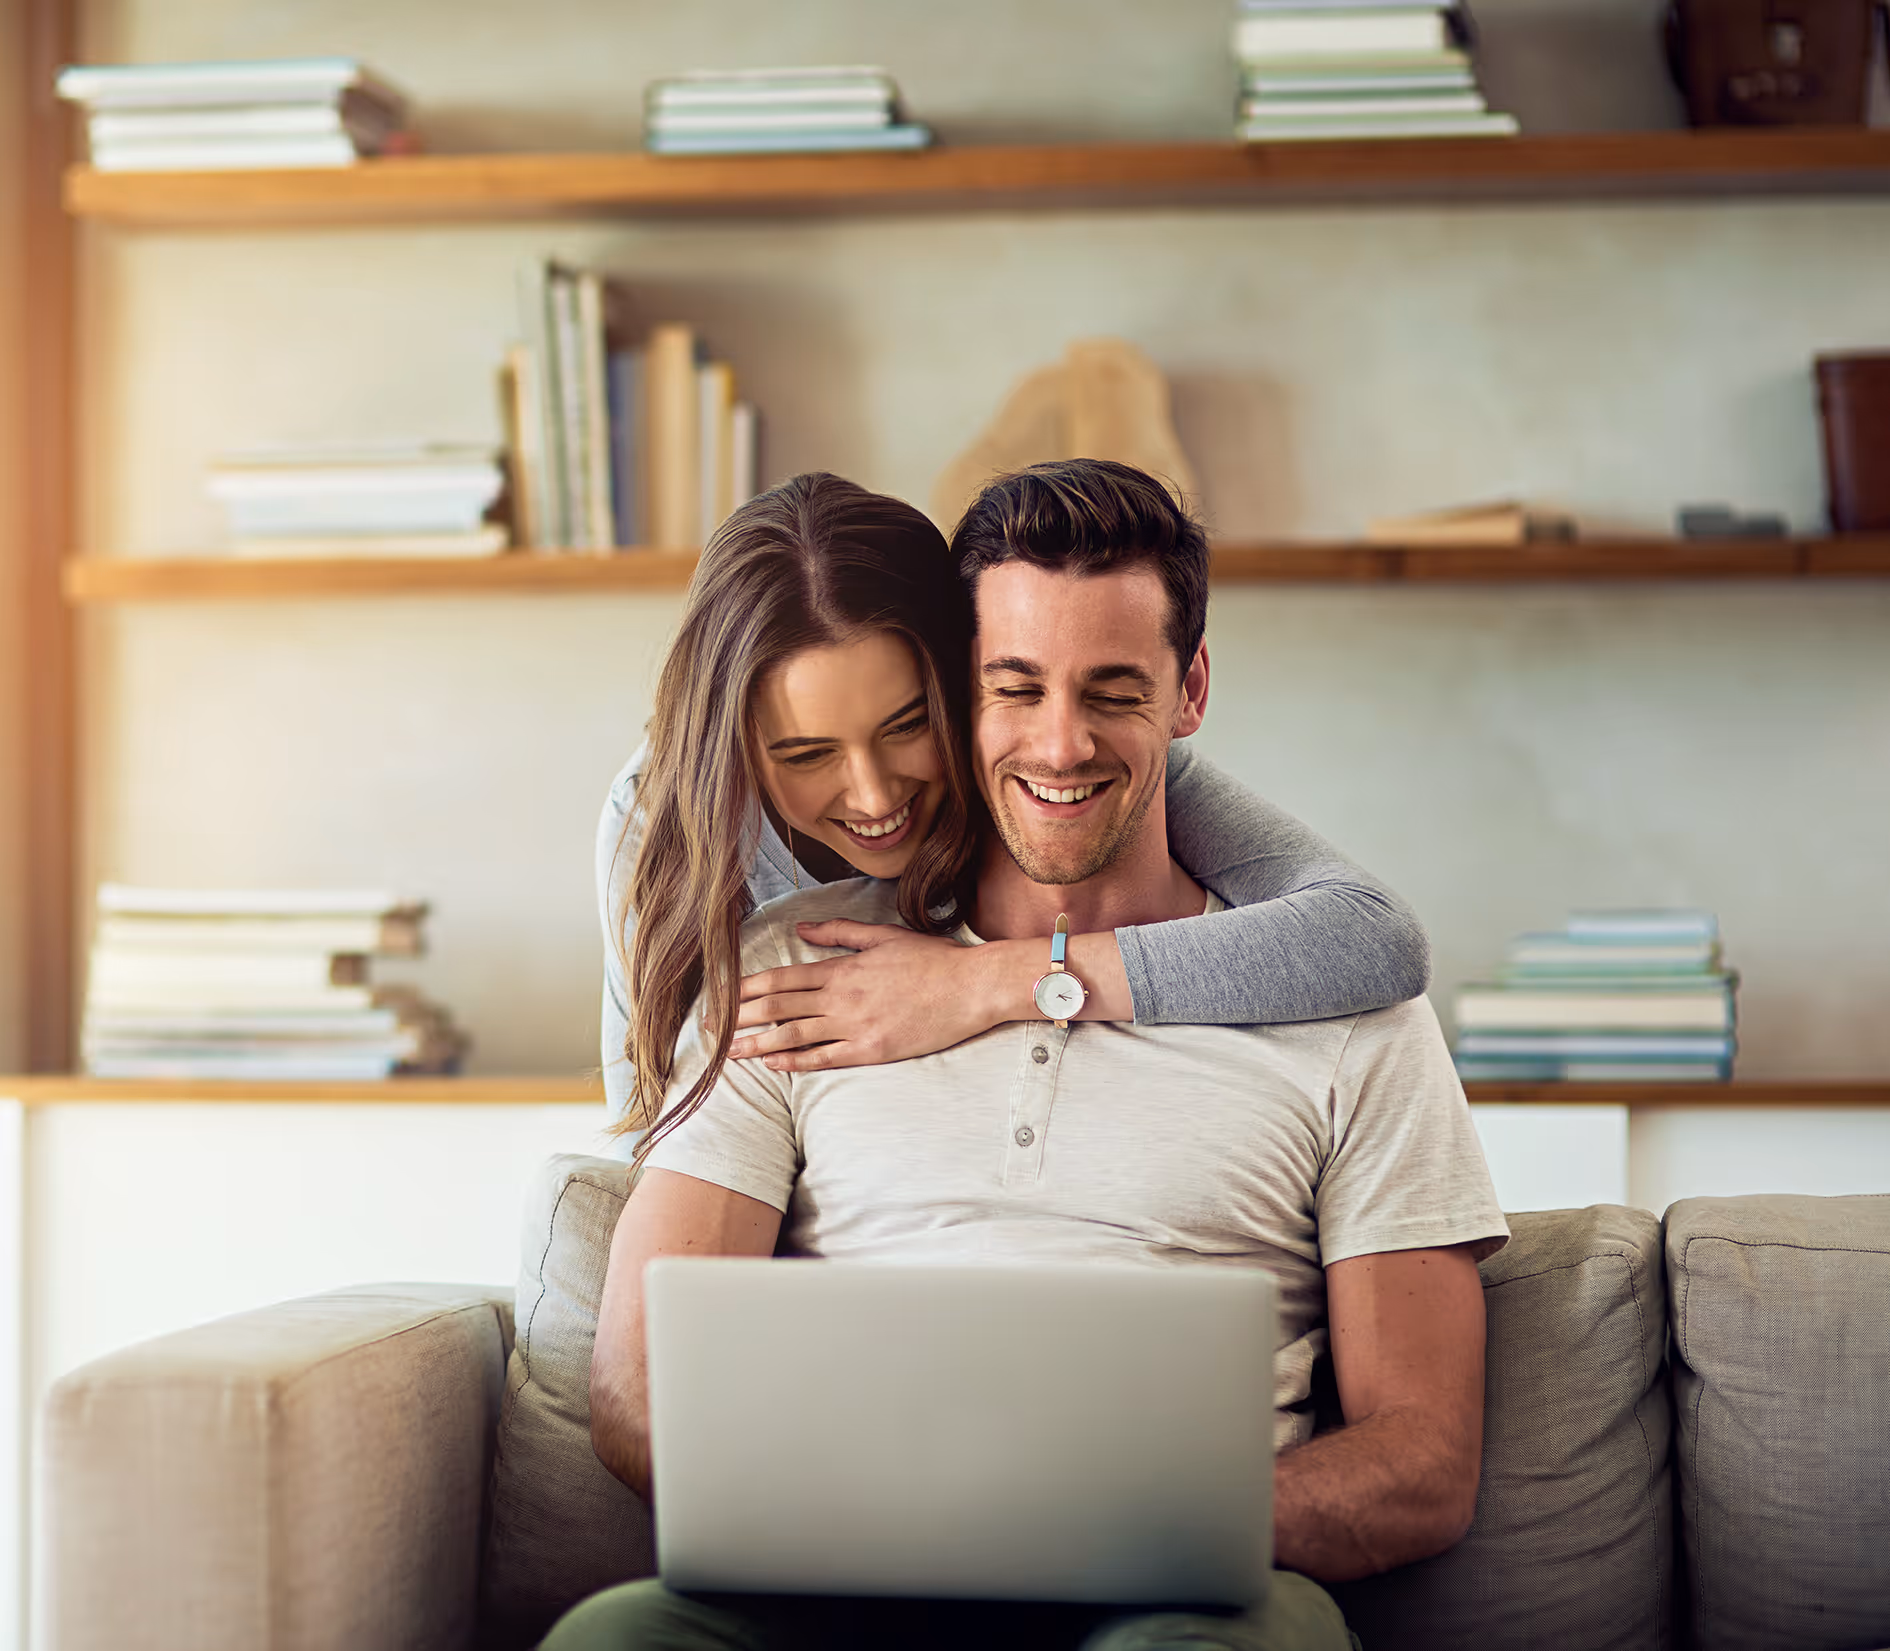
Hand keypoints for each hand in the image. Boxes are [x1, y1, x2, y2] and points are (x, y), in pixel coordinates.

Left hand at [731, 920, 1005, 1071]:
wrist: (971, 987)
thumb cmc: (931, 960)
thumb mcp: (882, 937)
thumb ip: (838, 934)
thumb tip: (799, 932)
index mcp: (842, 968)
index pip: (780, 979)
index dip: (745, 989)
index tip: (720, 997)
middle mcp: (841, 997)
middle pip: (778, 1007)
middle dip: (739, 1018)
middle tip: (708, 1030)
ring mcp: (855, 1026)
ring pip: (794, 1035)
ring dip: (757, 1043)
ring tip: (728, 1053)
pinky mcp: (872, 1050)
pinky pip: (825, 1058)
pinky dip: (795, 1061)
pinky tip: (772, 1063)